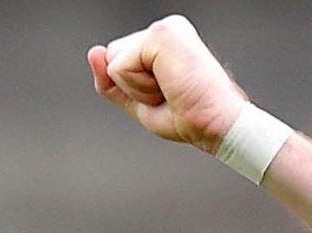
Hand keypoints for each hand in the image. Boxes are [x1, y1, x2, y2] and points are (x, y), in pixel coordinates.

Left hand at [87, 16, 246, 150]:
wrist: (218, 126)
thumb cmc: (191, 117)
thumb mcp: (140, 102)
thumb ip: (112, 81)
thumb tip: (94, 52)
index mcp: (165, 42)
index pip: (119, 60)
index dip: (135, 89)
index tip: (170, 96)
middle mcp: (166, 29)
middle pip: (113, 56)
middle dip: (133, 87)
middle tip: (170, 94)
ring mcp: (165, 28)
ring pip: (114, 61)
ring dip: (138, 89)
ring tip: (171, 90)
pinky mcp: (161, 34)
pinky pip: (120, 67)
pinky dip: (139, 87)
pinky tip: (170, 86)